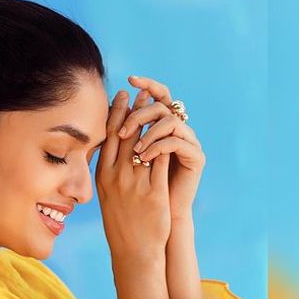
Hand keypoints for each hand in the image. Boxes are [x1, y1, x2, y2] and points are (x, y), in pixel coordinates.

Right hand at [95, 85, 171, 265]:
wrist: (133, 250)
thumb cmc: (122, 223)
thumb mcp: (108, 196)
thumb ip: (110, 172)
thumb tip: (113, 149)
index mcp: (102, 176)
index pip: (108, 136)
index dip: (116, 113)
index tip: (122, 96)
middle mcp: (116, 177)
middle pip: (125, 133)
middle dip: (134, 109)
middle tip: (141, 92)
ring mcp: (134, 184)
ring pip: (143, 142)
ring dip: (152, 120)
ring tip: (158, 106)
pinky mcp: (153, 191)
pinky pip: (160, 159)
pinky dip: (165, 142)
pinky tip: (172, 129)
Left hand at [121, 75, 205, 220]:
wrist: (159, 218)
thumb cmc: (140, 193)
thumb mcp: (124, 162)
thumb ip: (121, 139)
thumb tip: (103, 115)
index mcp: (162, 127)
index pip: (157, 97)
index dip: (146, 85)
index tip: (128, 81)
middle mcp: (178, 130)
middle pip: (162, 105)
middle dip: (140, 112)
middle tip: (123, 128)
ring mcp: (188, 142)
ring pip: (170, 121)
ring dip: (148, 132)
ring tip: (134, 149)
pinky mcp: (196, 157)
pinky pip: (177, 142)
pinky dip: (158, 147)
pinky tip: (144, 157)